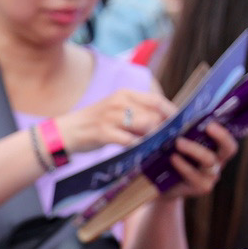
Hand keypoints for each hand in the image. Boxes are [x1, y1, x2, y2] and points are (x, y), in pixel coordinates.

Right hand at [55, 88, 175, 154]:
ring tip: (158, 148)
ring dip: (154, 139)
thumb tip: (163, 123)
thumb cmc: (95, 123)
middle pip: (153, 114)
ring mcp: (111, 117)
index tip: (180, 125)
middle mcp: (119, 102)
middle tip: (171, 141)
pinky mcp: (103, 132)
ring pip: (144, 125)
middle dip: (164, 129)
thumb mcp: (117, 111)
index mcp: (125, 94)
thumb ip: (137, 113)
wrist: (67, 131)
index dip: (171, 112)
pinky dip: (138, 147)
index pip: (156, 100)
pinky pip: (129, 140)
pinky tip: (142, 153)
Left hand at [161, 122, 237, 197]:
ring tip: (178, 142)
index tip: (212, 119)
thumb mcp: (171, 138)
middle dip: (221, 136)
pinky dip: (184, 166)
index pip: (227, 134)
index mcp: (214, 145)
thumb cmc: (168, 155)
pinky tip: (173, 158)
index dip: (224, 127)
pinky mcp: (202, 187)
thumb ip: (173, 125)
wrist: (158, 184)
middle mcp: (217, 160)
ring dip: (195, 149)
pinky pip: (196, 176)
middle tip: (208, 126)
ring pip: (209, 161)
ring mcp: (210, 175)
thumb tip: (164, 108)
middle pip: (229, 148)